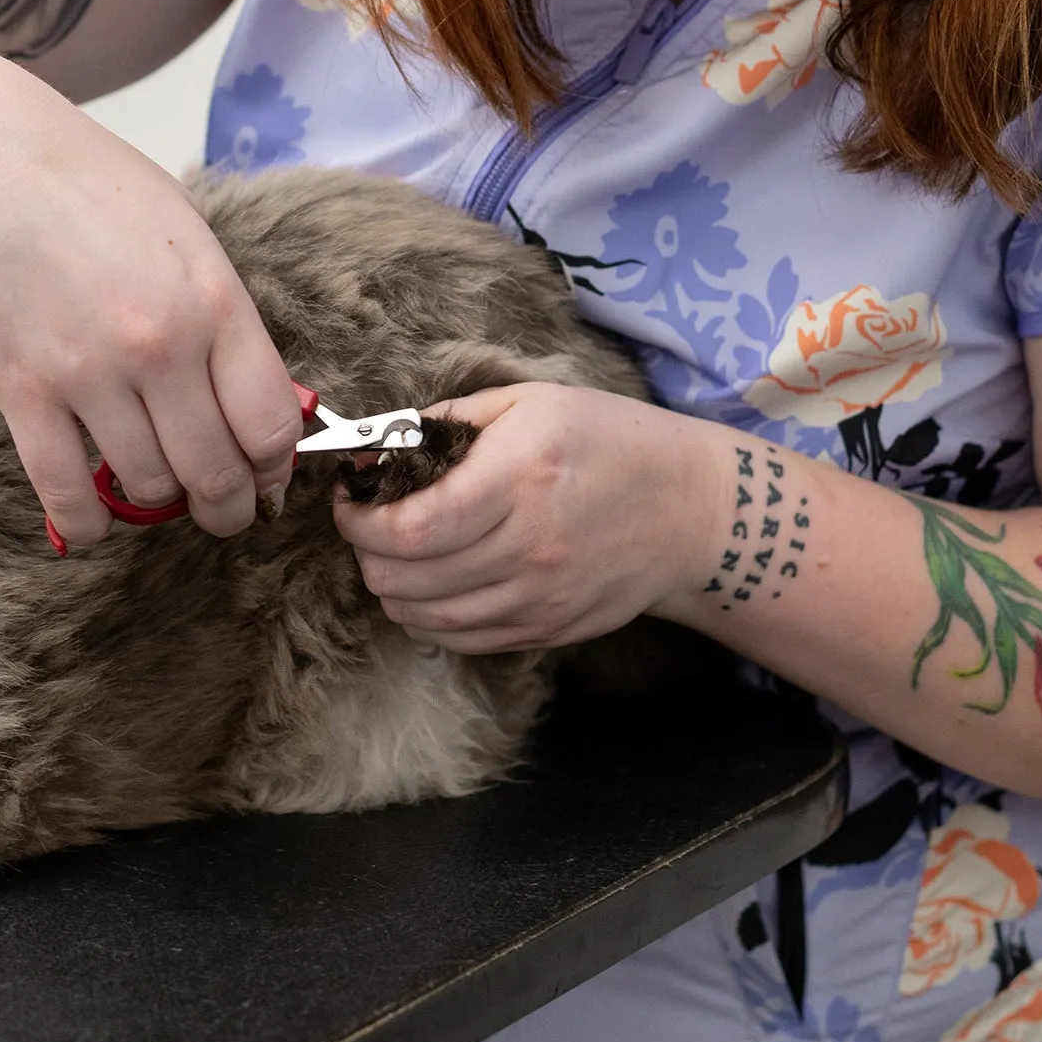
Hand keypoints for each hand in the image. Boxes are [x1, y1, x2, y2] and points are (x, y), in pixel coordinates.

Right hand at [0, 64, 301, 546]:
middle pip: (215, 470)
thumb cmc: (89, 185)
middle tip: (226, 510)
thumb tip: (255, 395)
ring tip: (160, 492)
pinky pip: (64, 491)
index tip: (271, 477)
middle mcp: (158, 347)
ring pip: (146, 487)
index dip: (277, 466)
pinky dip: (86, 523)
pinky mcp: (20, 393)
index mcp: (212, 302)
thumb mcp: (186, 233)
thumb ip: (222, 315)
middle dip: (228, 505)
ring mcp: (87, 375)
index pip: (270, 422)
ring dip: (159, 504)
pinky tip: (95, 524)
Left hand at [333, 383, 723, 651]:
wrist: (690, 510)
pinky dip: (427, 615)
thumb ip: (449, 420)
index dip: (358, 520)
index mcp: (519, 477)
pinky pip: (456, 640)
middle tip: (371, 521)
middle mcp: (526, 547)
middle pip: (403, 580)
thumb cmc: (610, 441)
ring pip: (420, 617)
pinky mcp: (544, 632)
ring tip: (401, 550)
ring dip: (391, 585)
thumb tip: (378, 446)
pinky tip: (435, 580)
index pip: (408, 528)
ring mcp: (536, 600)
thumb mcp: (533, 401)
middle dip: (366, 551)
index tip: (351, 497)